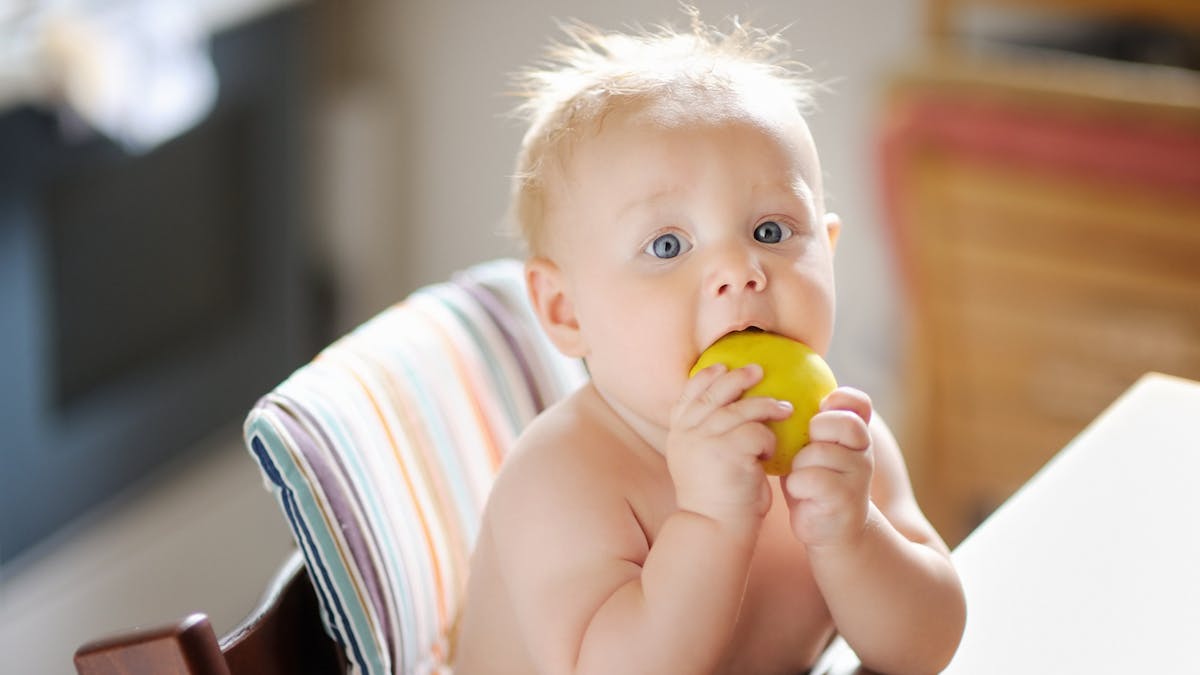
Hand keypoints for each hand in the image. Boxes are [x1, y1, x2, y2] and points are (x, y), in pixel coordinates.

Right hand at [667, 363, 792, 526]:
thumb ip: (710, 435)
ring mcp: (706, 438)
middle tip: (758, 371)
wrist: (714, 527)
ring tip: (785, 409)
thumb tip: (731, 409)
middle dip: (737, 377)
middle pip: (714, 392)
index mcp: (678, 433)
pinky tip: (770, 455)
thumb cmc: (717, 499)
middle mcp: (688, 432)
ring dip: (767, 406)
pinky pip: (758, 432)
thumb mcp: (704, 460)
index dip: (705, 376)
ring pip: (742, 409)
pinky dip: (770, 441)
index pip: (688, 393)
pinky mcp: (728, 449)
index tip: (720, 366)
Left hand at [782, 387, 873, 548]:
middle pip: (841, 423)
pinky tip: (802, 495)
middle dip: (817, 431)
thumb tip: (769, 389)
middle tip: (807, 450)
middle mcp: (864, 451)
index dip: (841, 400)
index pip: (858, 403)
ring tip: (802, 479)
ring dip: (799, 466)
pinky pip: (808, 478)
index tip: (822, 407)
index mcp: (856, 434)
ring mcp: (858, 476)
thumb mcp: (812, 449)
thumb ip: (806, 425)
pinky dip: (797, 486)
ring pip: (817, 452)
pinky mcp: (846, 500)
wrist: (832, 531)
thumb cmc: (814, 482)